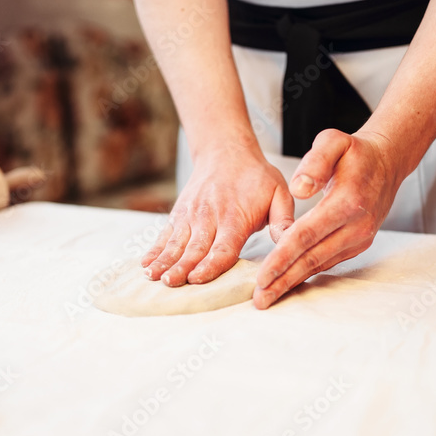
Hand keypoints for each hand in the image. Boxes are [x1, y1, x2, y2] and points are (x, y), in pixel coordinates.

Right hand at [142, 140, 294, 285]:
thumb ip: (284, 220)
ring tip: (152, 276)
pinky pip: (164, 235)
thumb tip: (291, 241)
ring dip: (163, 261)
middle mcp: (209, 218)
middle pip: (195, 249)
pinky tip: (145, 265)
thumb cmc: (256, 177)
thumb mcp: (279, 192)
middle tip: (170, 284)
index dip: (210, 265)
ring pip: (176, 243)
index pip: (222, 247)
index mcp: (234, 218)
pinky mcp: (179, 215)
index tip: (197, 279)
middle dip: (181, 268)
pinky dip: (154, 250)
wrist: (226, 151)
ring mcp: (190, 216)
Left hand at [253, 129, 404, 308]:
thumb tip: (299, 189)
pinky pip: (328, 262)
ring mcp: (359, 238)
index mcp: (346, 202)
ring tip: (268, 297)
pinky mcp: (358, 244)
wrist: (387, 163)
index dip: (282, 257)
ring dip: (292, 282)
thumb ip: (315, 161)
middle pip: (312, 258)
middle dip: (283, 280)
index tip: (262, 276)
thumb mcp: (334, 141)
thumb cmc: (355, 152)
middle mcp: (356, 226)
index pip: (307, 236)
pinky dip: (306, 274)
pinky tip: (287, 283)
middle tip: (260, 299)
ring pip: (320, 265)